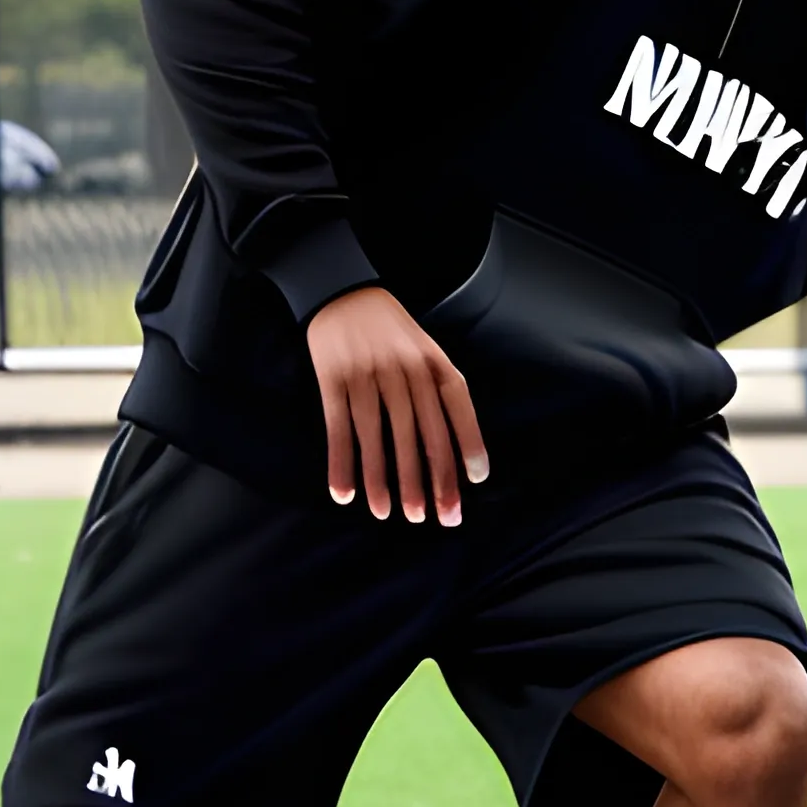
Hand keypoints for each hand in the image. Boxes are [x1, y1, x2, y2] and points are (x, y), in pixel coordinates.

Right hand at [306, 287, 487, 524]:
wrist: (341, 290)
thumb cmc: (390, 331)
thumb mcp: (424, 348)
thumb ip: (438, 389)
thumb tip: (451, 450)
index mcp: (431, 360)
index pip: (458, 405)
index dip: (468, 443)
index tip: (474, 480)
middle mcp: (403, 369)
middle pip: (420, 433)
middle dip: (430, 479)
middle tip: (436, 517)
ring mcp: (366, 374)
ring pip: (379, 437)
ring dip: (383, 480)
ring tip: (389, 514)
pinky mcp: (332, 379)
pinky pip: (339, 429)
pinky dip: (341, 463)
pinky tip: (345, 494)